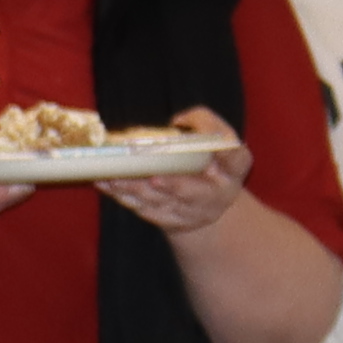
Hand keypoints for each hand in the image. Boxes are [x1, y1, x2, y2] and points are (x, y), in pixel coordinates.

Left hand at [96, 114, 256, 237]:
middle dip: (173, 186)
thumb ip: (203, 122)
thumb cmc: (211, 158)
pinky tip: (106, 184)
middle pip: (193, 191)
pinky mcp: (170, 221)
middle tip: (154, 178)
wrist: (210, 200)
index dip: (225, 157)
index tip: (211, 158)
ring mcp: (193, 212)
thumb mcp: (219, 136)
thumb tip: (178, 122)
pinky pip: (144, 210)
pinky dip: (124, 197)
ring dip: (136, 190)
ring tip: (114, 176)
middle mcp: (217, 194)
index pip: (235, 159)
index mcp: (234, 168)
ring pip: (161, 202)